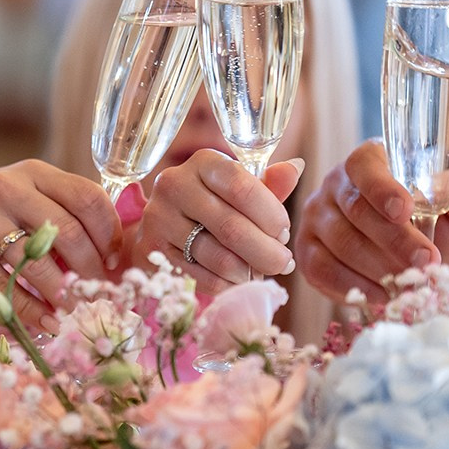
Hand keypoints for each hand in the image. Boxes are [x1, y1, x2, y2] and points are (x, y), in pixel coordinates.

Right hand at [0, 160, 121, 311]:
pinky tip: (46, 322)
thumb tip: (114, 253)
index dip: (110, 233)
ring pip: (35, 263)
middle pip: (66, 231)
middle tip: (101, 297)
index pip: (86, 196)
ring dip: (62, 295)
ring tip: (76, 315)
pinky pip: (2, 285)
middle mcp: (5, 186)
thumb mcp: (19, 199)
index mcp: (31, 172)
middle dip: (90, 271)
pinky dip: (29, 309)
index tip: (115, 263)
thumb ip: (59, 212)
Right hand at [140, 153, 302, 284]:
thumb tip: (295, 168)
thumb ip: (268, 185)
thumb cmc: (212, 204)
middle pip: (232, 227)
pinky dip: (228, 285)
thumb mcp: (239, 190)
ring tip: (261, 273)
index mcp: (203, 163)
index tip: (284, 233)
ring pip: (218, 257)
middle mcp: (175, 185)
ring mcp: (159, 219)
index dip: (271, 216)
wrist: (163, 226)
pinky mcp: (152, 251)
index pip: (242, 188)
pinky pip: (202, 277)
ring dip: (248, 272)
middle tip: (283, 264)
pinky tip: (238, 281)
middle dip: (267, 252)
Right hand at [299, 139, 448, 303]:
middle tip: (426, 262)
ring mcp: (316, 217)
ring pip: (340, 242)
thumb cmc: (438, 227)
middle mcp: (335, 184)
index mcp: (369, 160)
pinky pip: (321, 269)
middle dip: (393, 240)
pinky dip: (353, 286)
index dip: (382, 189)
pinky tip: (382, 296)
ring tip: (409, 283)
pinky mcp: (307, 251)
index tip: (405, 211)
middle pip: (355, 209)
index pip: (365, 167)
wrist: (418, 257)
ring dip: (377, 266)